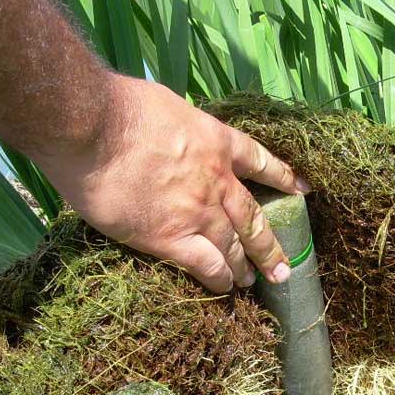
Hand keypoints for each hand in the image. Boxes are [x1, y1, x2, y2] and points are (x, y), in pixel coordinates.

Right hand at [36, 74, 307, 292]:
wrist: (92, 127)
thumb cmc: (118, 107)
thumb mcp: (167, 105)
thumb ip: (179, 126)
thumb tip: (171, 130)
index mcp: (216, 142)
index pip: (260, 161)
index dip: (283, 177)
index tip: (302, 189)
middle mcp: (217, 180)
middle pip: (253, 217)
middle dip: (270, 245)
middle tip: (283, 265)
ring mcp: (198, 211)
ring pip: (233, 247)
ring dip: (245, 266)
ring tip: (252, 281)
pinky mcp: (170, 237)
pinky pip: (206, 265)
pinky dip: (220, 279)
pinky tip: (225, 289)